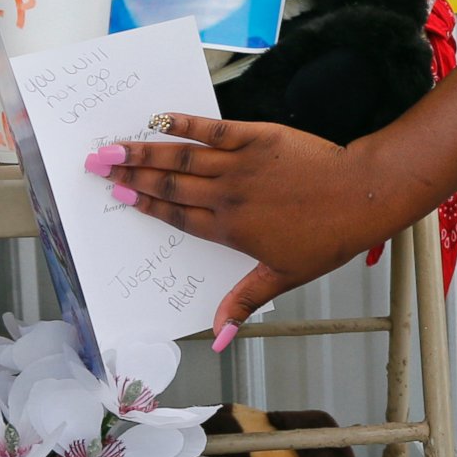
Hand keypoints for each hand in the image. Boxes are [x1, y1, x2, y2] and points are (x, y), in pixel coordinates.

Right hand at [97, 117, 411, 343]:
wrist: (362, 196)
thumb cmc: (328, 238)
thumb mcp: (284, 277)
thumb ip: (243, 301)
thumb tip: (216, 339)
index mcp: (231, 231)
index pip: (176, 217)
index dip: (144, 205)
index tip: (117, 196)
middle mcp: (229, 197)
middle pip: (169, 186)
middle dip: (130, 175)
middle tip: (95, 165)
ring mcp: (242, 166)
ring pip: (183, 159)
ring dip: (145, 151)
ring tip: (113, 145)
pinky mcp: (259, 137)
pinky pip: (214, 130)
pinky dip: (186, 123)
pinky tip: (161, 118)